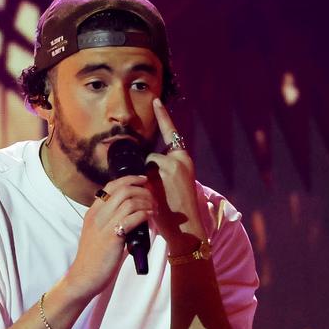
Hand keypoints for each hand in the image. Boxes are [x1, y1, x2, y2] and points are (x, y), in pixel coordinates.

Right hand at [64, 173, 154, 299]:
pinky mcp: (112, 237)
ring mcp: (103, 225)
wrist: (83, 277)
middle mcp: (97, 215)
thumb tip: (131, 216)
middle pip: (123, 190)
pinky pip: (132, 218)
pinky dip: (145, 214)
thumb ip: (109, 222)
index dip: (130, 179)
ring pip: (129, 201)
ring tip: (154, 209)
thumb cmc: (93, 259)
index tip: (143, 181)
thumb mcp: (96, 234)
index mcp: (92, 212)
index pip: (111, 186)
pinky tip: (150, 218)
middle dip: (142, 190)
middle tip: (152, 198)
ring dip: (146, 202)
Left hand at [144, 98, 203, 245]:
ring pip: (146, 164)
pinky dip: (142, 184)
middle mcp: (179, 158)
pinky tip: (153, 197)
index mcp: (184, 159)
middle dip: (147, 172)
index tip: (155, 100)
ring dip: (144, 180)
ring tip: (156, 198)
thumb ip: (165, 169)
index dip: (163, 116)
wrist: (186, 227)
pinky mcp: (162, 173)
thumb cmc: (178, 210)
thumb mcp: (176, 184)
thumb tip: (146, 163)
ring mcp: (171, 164)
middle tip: (157, 193)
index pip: (171, 133)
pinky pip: (143, 173)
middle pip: (151, 156)